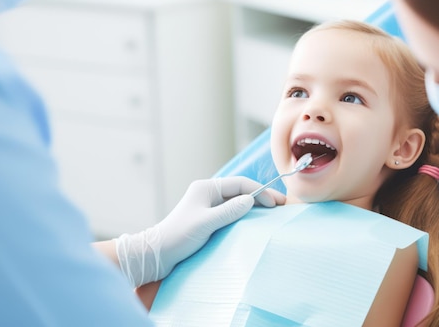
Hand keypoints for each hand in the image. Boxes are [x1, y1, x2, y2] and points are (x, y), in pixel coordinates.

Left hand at [115, 176, 285, 286]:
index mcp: (206, 188)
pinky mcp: (208, 219)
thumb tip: (250, 200)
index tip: (275, 203)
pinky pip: (231, 213)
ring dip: (254, 206)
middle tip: (281, 206)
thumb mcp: (206, 223)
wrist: (157, 254)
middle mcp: (208, 193)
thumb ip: (228, 211)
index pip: (240, 184)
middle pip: (240, 191)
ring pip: (237, 202)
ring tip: (272, 214)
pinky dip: (244, 215)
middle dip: (260, 197)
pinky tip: (254, 222)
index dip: (260, 191)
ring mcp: (208, 206)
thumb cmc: (178, 236)